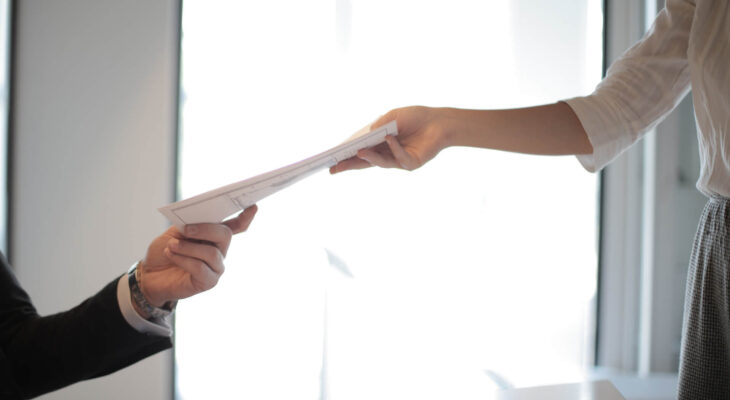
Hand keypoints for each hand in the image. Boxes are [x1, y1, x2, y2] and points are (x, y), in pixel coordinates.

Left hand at [137, 205, 257, 307]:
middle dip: (205, 229)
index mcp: (214, 236)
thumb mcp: (175, 232)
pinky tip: (171, 255)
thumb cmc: (164, 251)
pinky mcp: (208, 282)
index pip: (236, 226)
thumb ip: (189, 224)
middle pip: (225, 235)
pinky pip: (200, 268)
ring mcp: (216, 267)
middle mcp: (220, 251)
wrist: (149, 274)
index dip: (245, 217)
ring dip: (188, 247)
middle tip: (185, 230)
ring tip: (171, 246)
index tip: (253, 207)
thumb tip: (197, 219)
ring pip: (211, 253)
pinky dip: (183, 259)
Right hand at [329, 106, 451, 173]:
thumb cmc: (415, 117)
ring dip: (369, 157)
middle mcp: (386, 154)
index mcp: (379, 144)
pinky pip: (399, 157)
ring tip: (358, 151)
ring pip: (380, 162)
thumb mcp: (393, 116)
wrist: (439, 121)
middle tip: (334, 168)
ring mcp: (398, 160)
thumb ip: (379, 125)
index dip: (346, 157)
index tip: (331, 161)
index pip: (360, 152)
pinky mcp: (411, 163)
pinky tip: (389, 138)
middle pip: (365, 162)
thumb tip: (365, 135)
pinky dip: (394, 147)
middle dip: (349, 165)